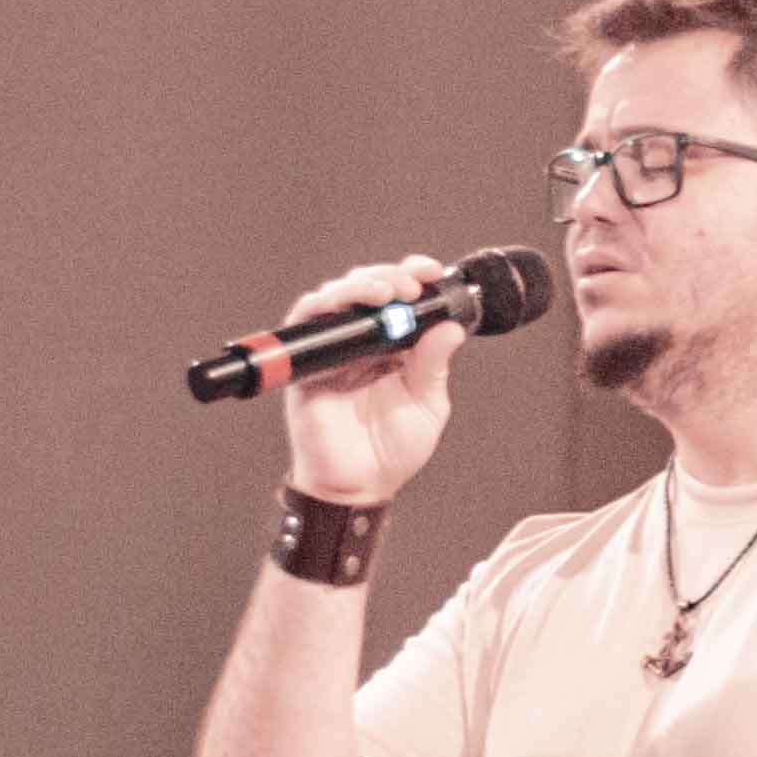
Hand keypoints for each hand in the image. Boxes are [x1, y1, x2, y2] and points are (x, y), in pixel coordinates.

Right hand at [275, 256, 463, 507]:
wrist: (359, 485)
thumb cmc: (392, 449)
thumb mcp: (426, 404)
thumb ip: (434, 365)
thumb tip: (451, 327)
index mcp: (395, 346)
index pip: (400, 297)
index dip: (412, 276)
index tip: (429, 271)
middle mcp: (363, 341)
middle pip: (368, 287)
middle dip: (389, 276)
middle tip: (409, 286)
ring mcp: (333, 350)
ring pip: (336, 296)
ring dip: (359, 285)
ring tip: (385, 293)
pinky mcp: (307, 364)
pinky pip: (305, 324)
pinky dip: (319, 306)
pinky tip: (340, 305)